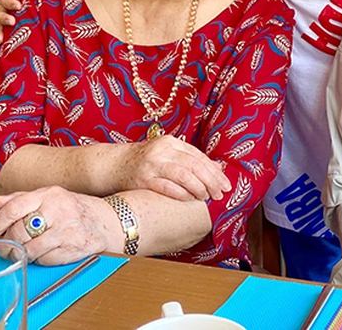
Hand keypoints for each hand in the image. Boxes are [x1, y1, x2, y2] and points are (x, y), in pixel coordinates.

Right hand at [0, 0, 40, 39]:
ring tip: (3, 36)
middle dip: (3, 18)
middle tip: (12, 21)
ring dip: (0, 29)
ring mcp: (13, 14)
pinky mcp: (19, 24)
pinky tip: (5, 43)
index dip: (8, 2)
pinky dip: (5, 37)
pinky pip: (8, 32)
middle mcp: (10, 4)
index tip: (18, 6)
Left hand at [0, 186, 116, 264]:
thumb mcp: (51, 196)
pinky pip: (44, 259)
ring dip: (21, 255)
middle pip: (18, 232)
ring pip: (29, 249)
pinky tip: (44, 251)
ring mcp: (66, 229)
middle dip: (6, 245)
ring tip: (22, 252)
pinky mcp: (71, 247)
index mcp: (49, 194)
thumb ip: (22, 198)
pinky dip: (39, 259)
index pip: (14, 208)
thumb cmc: (76, 209)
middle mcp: (58, 209)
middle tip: (4, 248)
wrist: (108, 220)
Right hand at [116, 136, 231, 201]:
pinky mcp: (143, 180)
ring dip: (198, 188)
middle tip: (220, 193)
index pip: (198, 156)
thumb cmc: (147, 162)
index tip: (226, 183)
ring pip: (183, 175)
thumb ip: (189, 159)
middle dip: (210, 180)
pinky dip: (181, 194)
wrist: (115, 165)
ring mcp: (152, 165)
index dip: (214, 170)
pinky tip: (189, 199)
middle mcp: (163, 150)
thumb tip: (218, 168)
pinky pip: (167, 187)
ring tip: (207, 197)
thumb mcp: (168, 154)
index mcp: (171, 142)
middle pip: (194, 165)